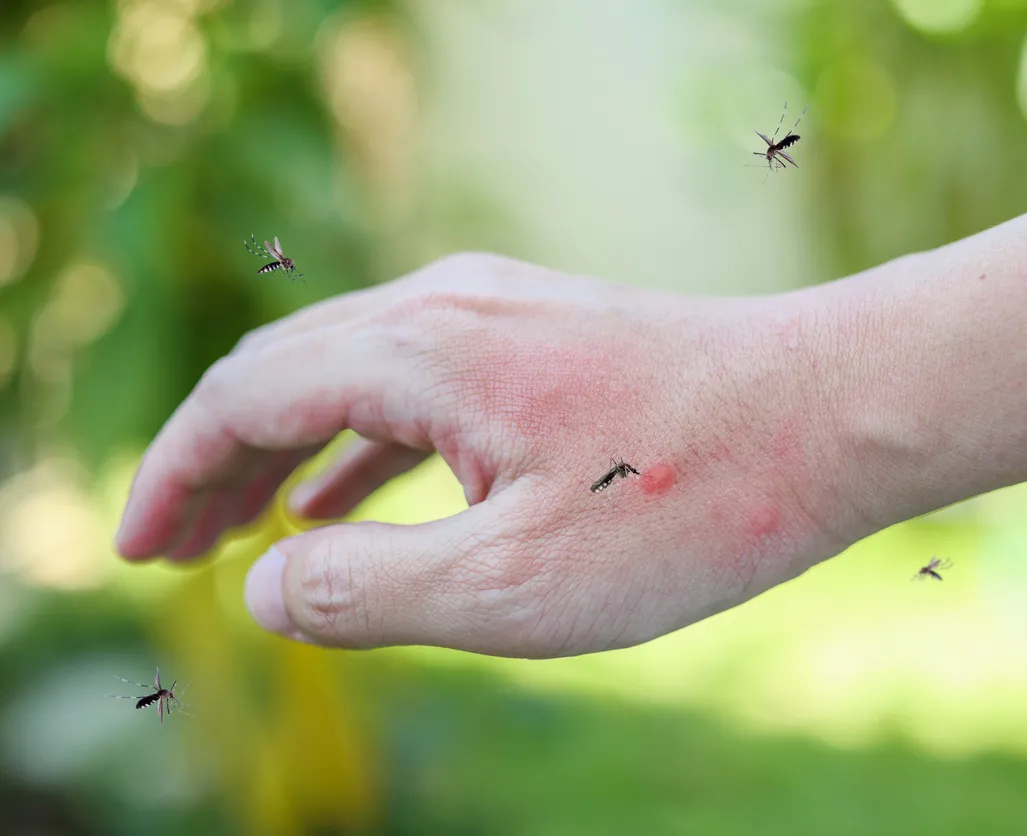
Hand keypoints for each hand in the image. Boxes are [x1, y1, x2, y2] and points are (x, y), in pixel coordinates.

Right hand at [113, 253, 869, 656]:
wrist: (833, 412)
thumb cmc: (690, 502)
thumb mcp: (515, 585)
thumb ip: (368, 591)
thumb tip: (263, 586)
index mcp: (419, 353)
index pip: (243, 400)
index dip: (175, 477)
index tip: (140, 549)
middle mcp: (446, 306)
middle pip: (284, 375)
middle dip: (217, 464)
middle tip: (171, 548)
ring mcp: (501, 311)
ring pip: (351, 378)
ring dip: (285, 455)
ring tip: (243, 531)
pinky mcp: (546, 336)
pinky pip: (420, 387)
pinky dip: (363, 447)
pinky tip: (350, 499)